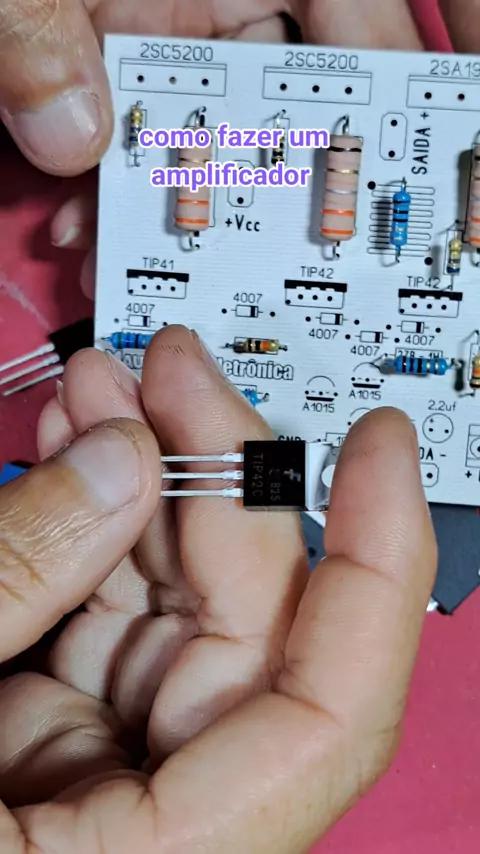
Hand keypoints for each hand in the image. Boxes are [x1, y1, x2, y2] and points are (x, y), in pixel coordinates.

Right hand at [0, 326, 435, 851]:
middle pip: (252, 629)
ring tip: (111, 388)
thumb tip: (122, 459)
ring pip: (183, 614)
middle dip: (222, 478)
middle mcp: (158, 830)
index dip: (377, 566)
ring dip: (152, 485)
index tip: (379, 447)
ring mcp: (111, 785)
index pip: (328, 713)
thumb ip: (15, 574)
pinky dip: (98, 528)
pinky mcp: (61, 748)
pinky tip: (80, 455)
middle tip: (172, 372)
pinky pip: (115, 620)